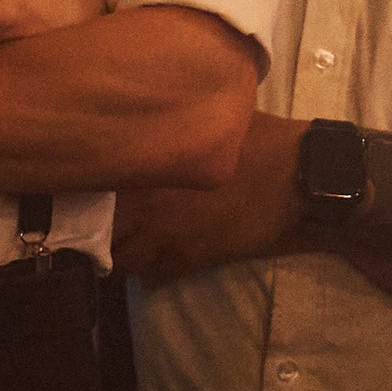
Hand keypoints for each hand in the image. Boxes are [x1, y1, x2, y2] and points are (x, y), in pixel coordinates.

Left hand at [113, 111, 303, 277]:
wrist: (299, 179)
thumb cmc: (261, 140)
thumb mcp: (214, 119)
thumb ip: (174, 123)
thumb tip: (152, 114)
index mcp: (146, 161)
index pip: (94, 184)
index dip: (92, 186)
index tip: (96, 184)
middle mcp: (145, 202)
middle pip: (101, 228)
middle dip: (102, 226)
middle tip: (109, 218)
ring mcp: (166, 234)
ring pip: (124, 258)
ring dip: (125, 252)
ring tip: (134, 241)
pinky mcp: (191, 258)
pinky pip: (156, 275)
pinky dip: (154, 270)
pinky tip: (161, 259)